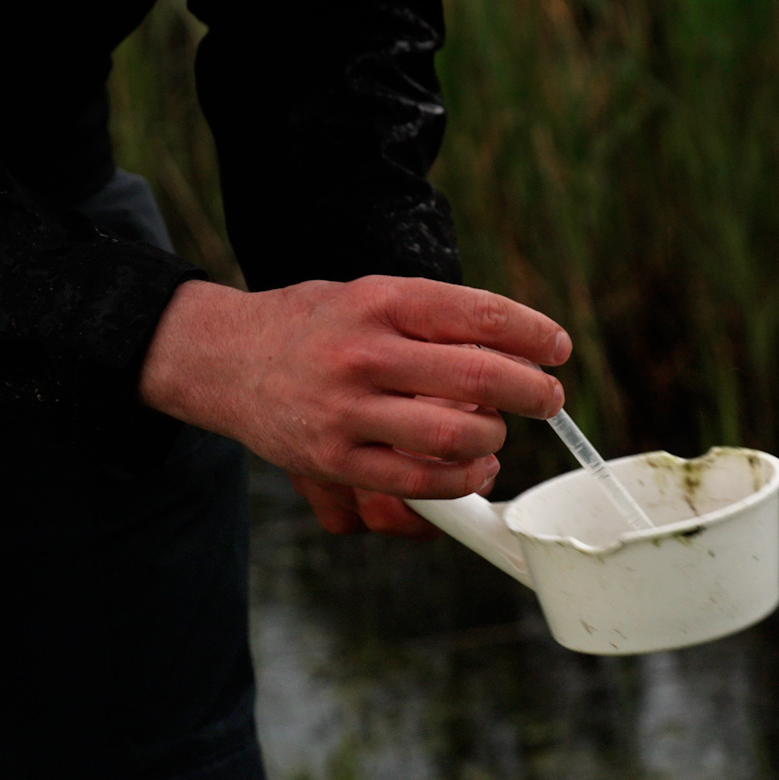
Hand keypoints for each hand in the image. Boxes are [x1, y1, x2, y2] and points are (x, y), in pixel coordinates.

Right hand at [139, 275, 569, 514]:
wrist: (221, 359)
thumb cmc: (312, 325)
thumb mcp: (368, 297)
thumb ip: (433, 321)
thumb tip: (515, 354)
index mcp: (379, 301)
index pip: (476, 314)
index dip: (531, 333)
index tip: (557, 348)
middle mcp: (362, 353)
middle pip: (476, 377)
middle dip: (531, 392)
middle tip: (549, 399)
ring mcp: (345, 411)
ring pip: (452, 437)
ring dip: (493, 440)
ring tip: (496, 434)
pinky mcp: (332, 460)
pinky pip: (417, 482)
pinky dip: (459, 480)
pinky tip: (472, 468)